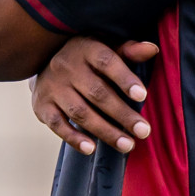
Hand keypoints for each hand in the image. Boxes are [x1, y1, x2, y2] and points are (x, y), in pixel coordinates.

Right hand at [31, 37, 159, 155]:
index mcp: (86, 48)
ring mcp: (53, 87)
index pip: (107, 62)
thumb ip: (128, 50)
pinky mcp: (42, 105)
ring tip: (127, 145)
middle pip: (97, 93)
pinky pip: (57, 124)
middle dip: (122, 114)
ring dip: (105, 131)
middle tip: (144, 131)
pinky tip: (91, 149)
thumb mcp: (105, 46)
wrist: (42, 60)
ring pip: (80, 112)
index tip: (142, 96)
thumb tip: (153, 49)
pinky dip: (73, 138)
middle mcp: (67, 66)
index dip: (124, 78)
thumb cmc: (85, 56)